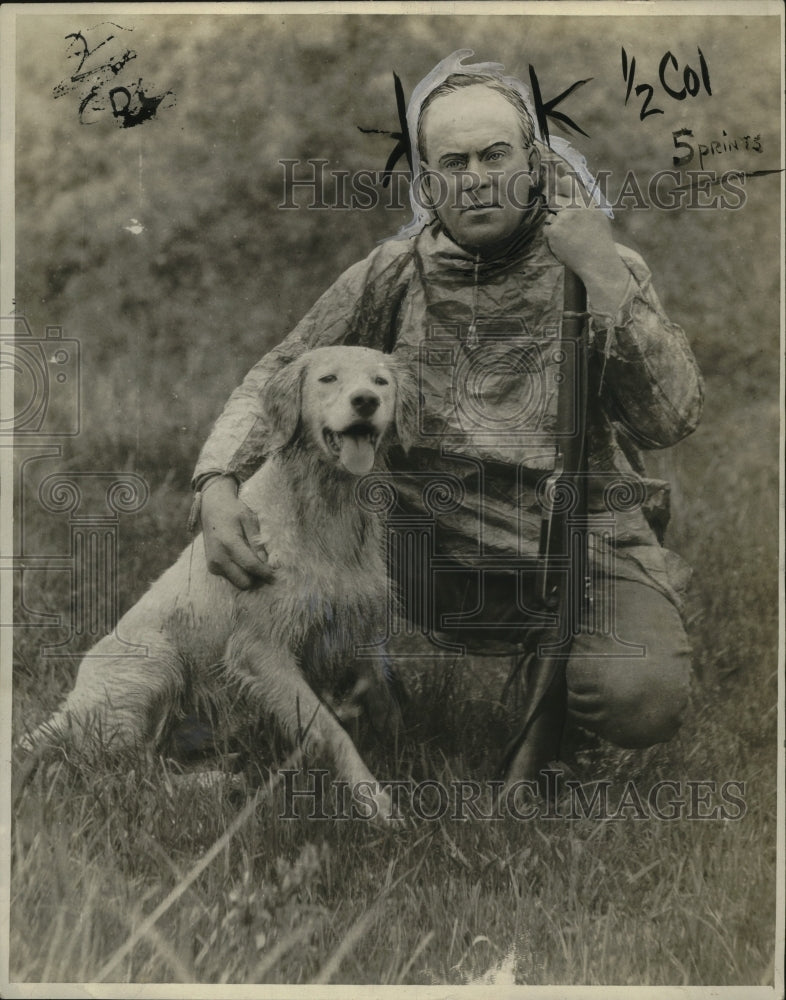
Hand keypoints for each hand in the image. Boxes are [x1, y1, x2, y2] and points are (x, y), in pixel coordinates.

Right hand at [200, 475, 273, 588]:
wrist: (212, 507)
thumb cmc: (233, 511)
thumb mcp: (249, 520)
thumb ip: (257, 542)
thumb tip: (266, 562)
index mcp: (229, 543)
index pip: (250, 565)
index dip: (265, 573)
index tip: (275, 576)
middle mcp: (218, 557)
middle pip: (244, 581)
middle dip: (257, 578)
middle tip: (267, 570)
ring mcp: (213, 564)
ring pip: (238, 582)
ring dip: (249, 577)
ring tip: (256, 563)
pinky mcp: (212, 567)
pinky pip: (231, 578)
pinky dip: (241, 574)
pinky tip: (245, 561)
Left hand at [543, 170, 630, 315]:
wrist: (598, 261)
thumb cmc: (599, 240)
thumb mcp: (597, 215)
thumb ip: (584, 201)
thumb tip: (569, 183)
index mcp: (587, 202)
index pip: (568, 183)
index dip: (559, 179)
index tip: (555, 172)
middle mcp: (575, 207)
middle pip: (553, 199)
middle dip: (555, 209)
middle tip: (566, 221)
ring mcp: (563, 219)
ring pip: (550, 217)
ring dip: (555, 225)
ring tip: (569, 236)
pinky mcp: (554, 231)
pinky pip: (547, 229)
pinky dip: (552, 236)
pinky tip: (564, 242)